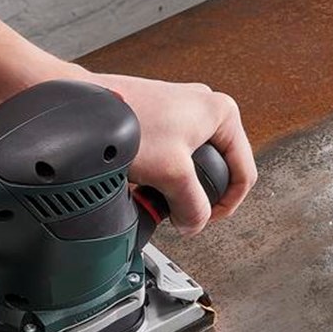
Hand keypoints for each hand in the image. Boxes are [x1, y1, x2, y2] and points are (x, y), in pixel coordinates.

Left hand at [42, 65, 256, 234]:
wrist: (88, 108)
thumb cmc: (130, 124)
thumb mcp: (172, 174)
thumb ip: (193, 206)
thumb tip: (195, 224)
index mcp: (223, 114)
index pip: (244, 173)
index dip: (227, 205)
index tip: (205, 220)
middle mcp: (205, 108)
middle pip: (219, 168)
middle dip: (200, 196)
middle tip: (183, 213)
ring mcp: (181, 112)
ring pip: (192, 164)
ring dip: (179, 187)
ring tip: (161, 197)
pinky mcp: (159, 119)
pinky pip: (172, 156)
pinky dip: (163, 174)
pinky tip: (146, 183)